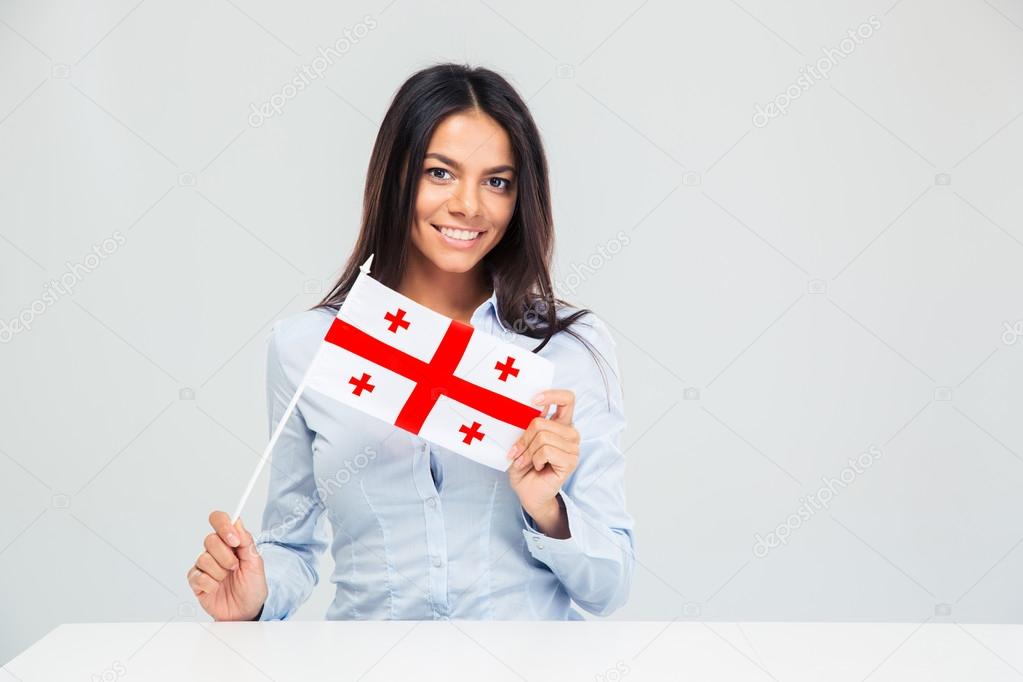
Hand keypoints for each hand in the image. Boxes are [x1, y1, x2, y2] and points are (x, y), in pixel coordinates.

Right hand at [186, 511, 267, 620]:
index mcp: (231, 542)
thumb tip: (237, 522)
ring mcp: (204, 566)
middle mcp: (216, 551)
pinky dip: (210, 584)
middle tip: (235, 567)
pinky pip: (198, 576)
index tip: (234, 540)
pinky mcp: (196, 582)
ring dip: (220, 572)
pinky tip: (217, 588)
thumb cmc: (252, 586)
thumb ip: (246, 542)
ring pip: (204, 558)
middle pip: (210, 540)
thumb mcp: (256, 563)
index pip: (219, 520)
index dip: (224, 526)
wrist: (247, 611)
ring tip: (227, 579)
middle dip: (226, 556)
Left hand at [506, 389, 579, 524]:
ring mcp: (573, 448)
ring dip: (528, 452)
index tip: (533, 400)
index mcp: (560, 423)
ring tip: (526, 462)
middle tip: (517, 452)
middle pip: (542, 422)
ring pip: (542, 437)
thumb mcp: (522, 441)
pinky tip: (538, 467)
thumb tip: (534, 406)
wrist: (528, 492)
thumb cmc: (524, 466)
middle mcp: (570, 433)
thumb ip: (529, 423)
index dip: (552, 395)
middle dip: (524, 439)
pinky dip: (536, 460)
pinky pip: (546, 451)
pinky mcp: (571, 461)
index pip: (567, 399)